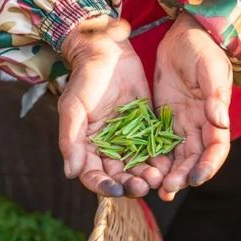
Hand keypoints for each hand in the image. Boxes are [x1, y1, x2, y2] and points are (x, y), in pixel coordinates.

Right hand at [58, 16, 164, 196]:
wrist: (107, 50)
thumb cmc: (84, 79)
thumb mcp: (73, 108)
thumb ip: (71, 140)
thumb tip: (71, 173)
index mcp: (87, 147)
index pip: (94, 175)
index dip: (104, 186)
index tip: (116, 190)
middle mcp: (108, 148)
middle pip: (120, 176)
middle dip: (131, 184)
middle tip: (143, 186)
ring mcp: (129, 139)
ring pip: (139, 165)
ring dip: (147, 175)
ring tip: (158, 178)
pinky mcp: (147, 127)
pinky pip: (155, 147)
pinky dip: (161, 158)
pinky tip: (169, 164)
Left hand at [153, 12, 232, 200]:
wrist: (186, 33)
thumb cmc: (202, 48)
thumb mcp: (210, 68)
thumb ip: (215, 94)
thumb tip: (221, 121)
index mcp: (216, 116)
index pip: (215, 148)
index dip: (207, 166)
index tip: (195, 179)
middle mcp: (201, 125)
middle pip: (194, 158)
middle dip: (183, 176)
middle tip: (167, 191)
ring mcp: (182, 123)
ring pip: (176, 156)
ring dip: (168, 174)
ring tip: (155, 190)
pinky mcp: (164, 118)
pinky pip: (159, 144)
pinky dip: (154, 159)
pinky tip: (141, 171)